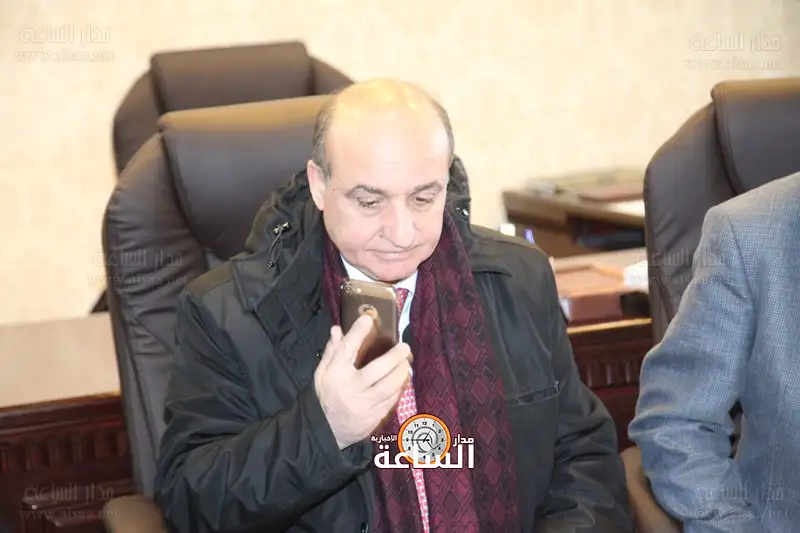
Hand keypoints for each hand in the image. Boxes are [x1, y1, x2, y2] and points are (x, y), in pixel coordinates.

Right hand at [314, 315, 411, 449]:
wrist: (326, 431)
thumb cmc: (326, 396)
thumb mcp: (322, 373)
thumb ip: (332, 351)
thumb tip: (337, 329)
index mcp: (335, 375)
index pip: (346, 350)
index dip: (357, 333)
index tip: (368, 319)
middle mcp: (350, 389)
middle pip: (377, 370)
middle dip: (394, 357)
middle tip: (404, 347)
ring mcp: (363, 405)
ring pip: (389, 387)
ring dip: (401, 373)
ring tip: (406, 364)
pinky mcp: (373, 418)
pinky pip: (390, 401)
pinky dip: (398, 389)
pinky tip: (401, 381)